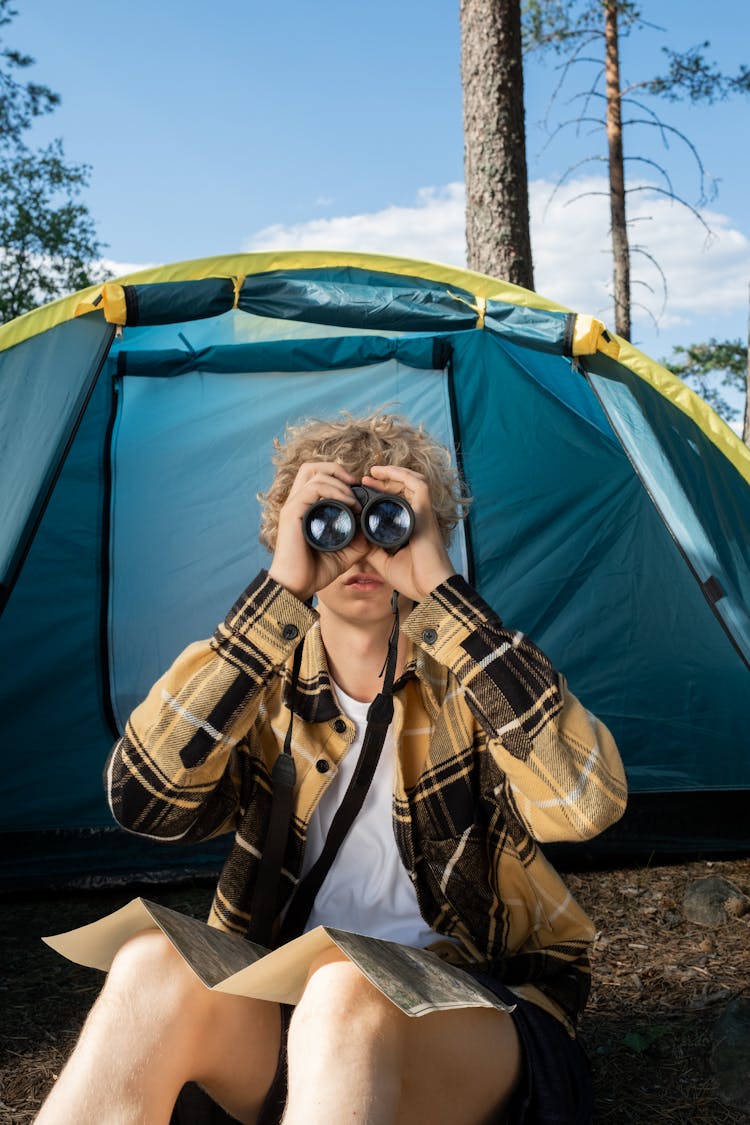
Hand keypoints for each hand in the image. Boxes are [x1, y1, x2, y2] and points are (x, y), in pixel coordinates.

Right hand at [267, 462, 369, 600]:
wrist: (297, 586)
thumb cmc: (315, 571)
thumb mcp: (345, 552)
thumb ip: (358, 539)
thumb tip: (373, 529)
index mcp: (305, 508)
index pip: (317, 476)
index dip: (339, 476)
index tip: (359, 491)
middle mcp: (297, 503)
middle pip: (311, 467)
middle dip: (336, 469)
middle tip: (355, 484)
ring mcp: (293, 506)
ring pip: (314, 473)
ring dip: (340, 483)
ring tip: (355, 500)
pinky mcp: (292, 513)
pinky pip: (313, 489)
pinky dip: (334, 491)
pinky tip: (349, 504)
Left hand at [362, 466, 455, 602]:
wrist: (430, 588)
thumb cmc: (413, 579)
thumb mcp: (384, 561)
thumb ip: (372, 548)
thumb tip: (357, 537)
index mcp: (410, 526)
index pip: (398, 501)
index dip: (381, 493)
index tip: (363, 491)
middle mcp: (419, 516)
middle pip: (405, 488)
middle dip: (385, 480)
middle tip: (365, 479)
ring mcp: (424, 513)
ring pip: (413, 481)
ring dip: (393, 473)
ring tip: (374, 471)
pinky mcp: (426, 513)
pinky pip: (419, 485)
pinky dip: (403, 475)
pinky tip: (386, 472)